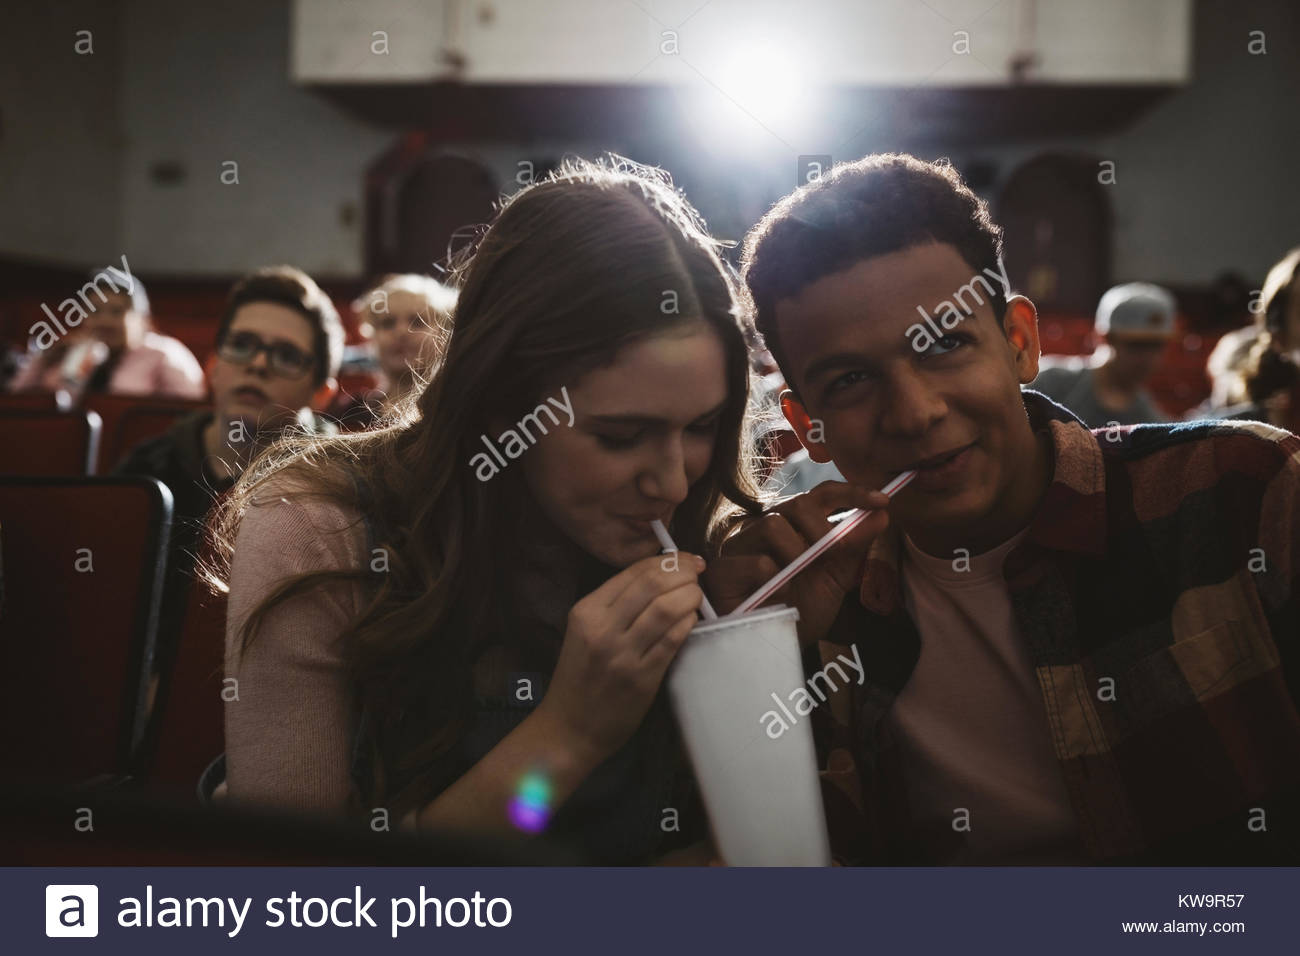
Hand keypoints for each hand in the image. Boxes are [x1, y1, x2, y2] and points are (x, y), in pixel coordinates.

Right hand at [538, 552, 705, 763]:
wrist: (569, 728)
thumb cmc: (580, 677)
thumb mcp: (584, 631)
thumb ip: (616, 606)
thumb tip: (662, 577)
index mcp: (586, 611)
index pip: (633, 572)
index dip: (667, 560)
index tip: (686, 560)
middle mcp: (601, 628)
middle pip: (653, 584)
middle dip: (684, 572)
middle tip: (698, 572)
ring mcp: (622, 654)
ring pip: (666, 609)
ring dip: (690, 596)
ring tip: (697, 595)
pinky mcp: (641, 678)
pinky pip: (672, 640)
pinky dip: (688, 623)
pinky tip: (692, 619)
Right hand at [702, 480, 889, 645]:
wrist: (774, 647)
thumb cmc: (801, 609)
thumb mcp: (836, 578)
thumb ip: (854, 547)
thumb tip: (882, 514)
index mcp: (793, 525)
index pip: (820, 494)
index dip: (851, 492)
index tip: (882, 500)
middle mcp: (764, 528)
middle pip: (795, 504)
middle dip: (822, 529)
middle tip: (834, 555)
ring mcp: (739, 546)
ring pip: (772, 526)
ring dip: (797, 553)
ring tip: (799, 580)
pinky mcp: (722, 570)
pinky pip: (755, 562)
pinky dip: (775, 581)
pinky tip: (777, 598)